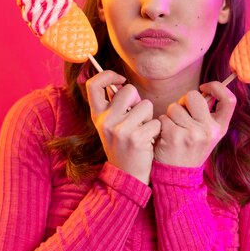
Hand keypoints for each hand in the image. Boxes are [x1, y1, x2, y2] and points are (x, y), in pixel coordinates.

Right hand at [86, 70, 160, 184]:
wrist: (127, 176)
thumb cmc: (123, 145)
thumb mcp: (111, 125)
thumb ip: (114, 104)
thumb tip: (121, 83)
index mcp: (97, 115)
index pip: (93, 84)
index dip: (107, 74)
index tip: (120, 80)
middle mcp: (106, 120)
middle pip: (129, 90)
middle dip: (138, 101)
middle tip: (137, 117)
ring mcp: (120, 129)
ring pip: (146, 105)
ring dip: (149, 117)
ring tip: (142, 131)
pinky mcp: (136, 138)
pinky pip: (156, 122)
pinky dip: (157, 131)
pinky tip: (148, 141)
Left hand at [154, 81, 236, 167]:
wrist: (177, 175)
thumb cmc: (190, 148)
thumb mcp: (207, 134)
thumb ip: (207, 113)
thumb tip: (205, 89)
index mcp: (220, 128)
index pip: (229, 99)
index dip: (216, 86)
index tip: (204, 87)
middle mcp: (209, 130)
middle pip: (194, 95)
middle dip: (183, 101)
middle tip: (182, 115)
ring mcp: (193, 134)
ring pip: (174, 106)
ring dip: (170, 115)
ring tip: (174, 129)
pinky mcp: (175, 136)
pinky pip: (164, 117)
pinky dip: (161, 124)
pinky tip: (166, 136)